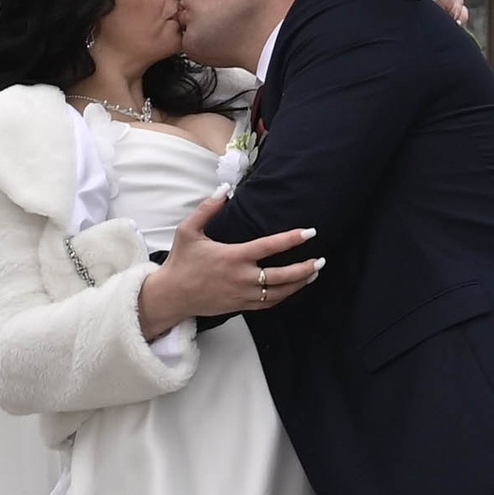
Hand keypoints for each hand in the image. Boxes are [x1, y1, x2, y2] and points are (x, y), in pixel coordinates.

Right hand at [137, 195, 320, 338]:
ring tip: (314, 273)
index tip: (309, 232)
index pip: (269, 247)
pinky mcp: (241, 306)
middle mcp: (242, 278)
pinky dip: (285, 296)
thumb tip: (224, 188)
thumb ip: (207, 209)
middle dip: (305, 268)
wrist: (172, 296)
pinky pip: (269, 303)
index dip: (292, 239)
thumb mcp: (188, 231)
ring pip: (280, 293)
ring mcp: (243, 295)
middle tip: (321, 259)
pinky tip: (294, 288)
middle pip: (282, 276)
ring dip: (299, 283)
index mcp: (233, 257)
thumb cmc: (181, 262)